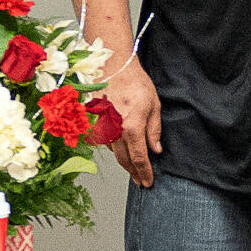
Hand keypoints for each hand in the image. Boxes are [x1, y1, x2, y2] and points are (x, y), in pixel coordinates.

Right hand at [105, 56, 161, 186]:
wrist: (112, 67)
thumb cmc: (135, 83)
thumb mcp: (153, 106)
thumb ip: (154, 130)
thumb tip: (156, 150)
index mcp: (131, 127)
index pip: (139, 158)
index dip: (144, 172)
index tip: (148, 183)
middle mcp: (114, 131)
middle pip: (124, 160)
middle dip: (134, 173)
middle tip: (141, 182)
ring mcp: (103, 128)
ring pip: (114, 153)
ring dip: (125, 163)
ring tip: (134, 170)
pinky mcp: (95, 123)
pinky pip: (107, 142)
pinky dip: (116, 150)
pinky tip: (123, 153)